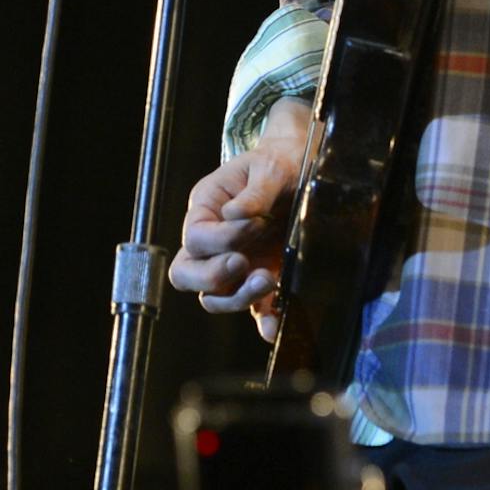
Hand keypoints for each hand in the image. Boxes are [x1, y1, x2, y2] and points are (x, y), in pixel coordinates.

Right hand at [167, 102, 312, 342]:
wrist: (303, 173)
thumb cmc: (280, 165)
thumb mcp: (270, 168)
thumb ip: (255, 192)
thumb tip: (235, 215)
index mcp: (206, 208)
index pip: (196, 237)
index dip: (221, 238)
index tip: (257, 224)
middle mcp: (212, 242)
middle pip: (187, 273)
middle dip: (212, 276)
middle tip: (242, 264)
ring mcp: (234, 264)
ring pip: (214, 297)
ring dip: (237, 297)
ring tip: (269, 279)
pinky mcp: (258, 278)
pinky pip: (252, 309)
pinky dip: (262, 320)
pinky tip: (275, 325)